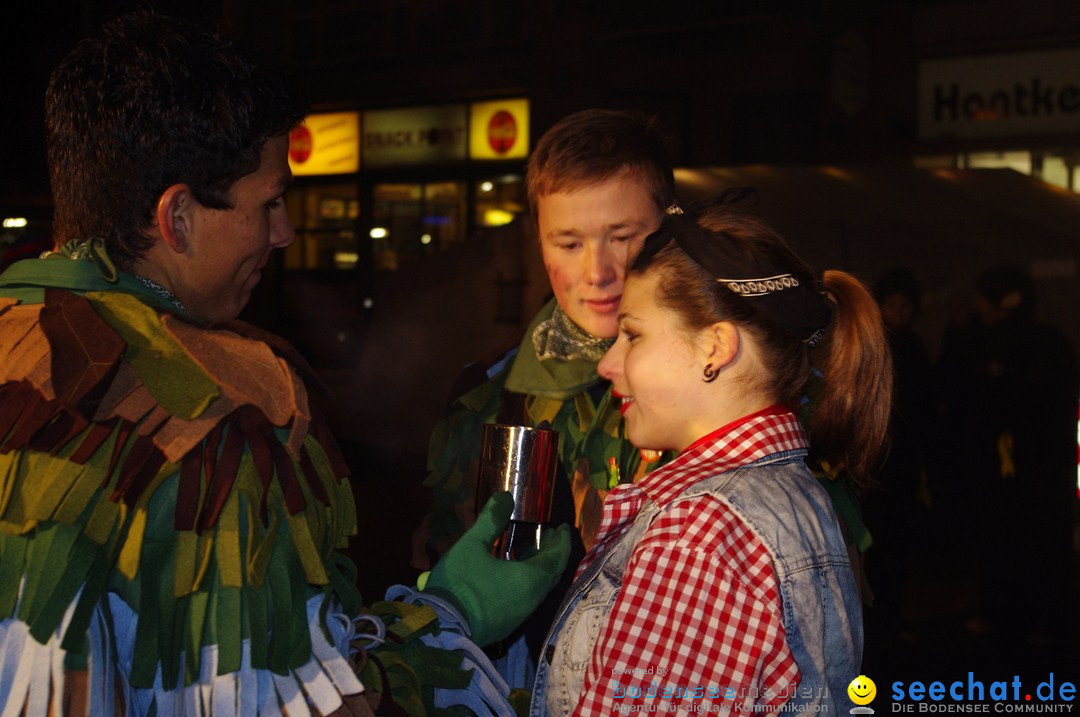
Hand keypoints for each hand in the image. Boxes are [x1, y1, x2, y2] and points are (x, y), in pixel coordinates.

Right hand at [424, 492, 571, 646]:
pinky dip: (528, 581)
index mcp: (530, 579)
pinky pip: (528, 599)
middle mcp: (532, 599)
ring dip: (539, 568)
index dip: (563, 541)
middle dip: (552, 553)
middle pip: (552, 573)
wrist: (440, 629)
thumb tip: (505, 497)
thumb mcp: (472, 546)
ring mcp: (520, 615)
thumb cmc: (459, 584)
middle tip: (547, 535)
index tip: (563, 528)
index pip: (558, 558)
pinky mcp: (508, 625)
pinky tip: (511, 573)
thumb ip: (491, 520)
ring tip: (528, 550)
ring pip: (540, 588)